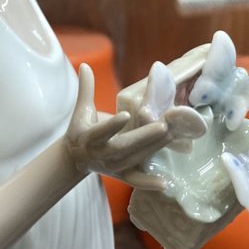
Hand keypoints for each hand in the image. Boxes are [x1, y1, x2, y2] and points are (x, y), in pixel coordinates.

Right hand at [66, 64, 170, 190]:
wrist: (75, 158)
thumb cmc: (80, 129)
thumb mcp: (81, 111)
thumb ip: (85, 89)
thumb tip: (85, 65)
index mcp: (90, 138)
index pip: (102, 132)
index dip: (112, 125)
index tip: (126, 115)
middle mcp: (101, 153)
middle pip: (123, 147)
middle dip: (143, 138)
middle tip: (163, 126)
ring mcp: (112, 166)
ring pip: (134, 158)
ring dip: (153, 148)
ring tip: (172, 134)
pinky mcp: (120, 175)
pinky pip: (135, 180)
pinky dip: (148, 182)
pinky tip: (165, 182)